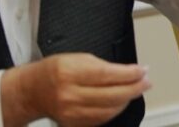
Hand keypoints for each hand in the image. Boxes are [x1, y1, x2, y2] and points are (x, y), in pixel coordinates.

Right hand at [0, 53, 149, 126]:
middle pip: (112, 95)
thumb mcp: (77, 58)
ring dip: (127, 100)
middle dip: (134, 88)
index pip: (107, 75)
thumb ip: (103, 65)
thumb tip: (130, 71)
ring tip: (136, 89)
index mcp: (70, 73)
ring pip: (110, 110)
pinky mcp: (74, 124)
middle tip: (146, 81)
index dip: (130, 74)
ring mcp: (71, 113)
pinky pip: (102, 119)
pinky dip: (115, 110)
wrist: (32, 91)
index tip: (143, 70)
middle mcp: (70, 95)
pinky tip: (121, 101)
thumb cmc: (55, 70)